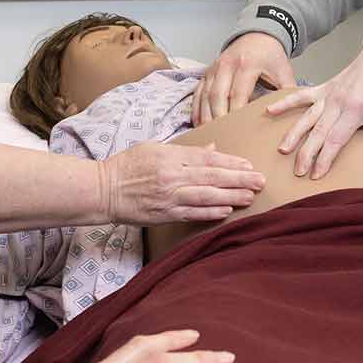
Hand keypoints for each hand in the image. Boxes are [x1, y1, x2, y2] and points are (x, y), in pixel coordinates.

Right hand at [99, 143, 265, 225]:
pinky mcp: (164, 213)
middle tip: (260, 180)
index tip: (249, 164)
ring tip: (251, 196)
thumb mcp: (155, 148)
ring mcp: (168, 196)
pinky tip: (227, 210)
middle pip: (212, 176)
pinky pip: (192, 213)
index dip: (231, 162)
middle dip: (239, 178)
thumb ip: (186, 150)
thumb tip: (212, 149)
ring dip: (231, 196)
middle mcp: (172, 175)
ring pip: (206, 195)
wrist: (102, 190)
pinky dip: (210, 212)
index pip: (207, 158)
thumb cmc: (128, 166)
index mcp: (171, 156)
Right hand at [194, 33, 297, 126]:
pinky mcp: (207, 72)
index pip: (238, 93)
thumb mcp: (284, 71)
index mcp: (247, 64)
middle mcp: (227, 64)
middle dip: (218, 118)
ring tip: (210, 135)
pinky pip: (197, 92)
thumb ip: (288, 92)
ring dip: (206, 116)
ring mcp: (214, 68)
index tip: (238, 132)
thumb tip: (294, 114)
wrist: (258, 36)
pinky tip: (199, 124)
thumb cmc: (271, 56)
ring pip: (204, 95)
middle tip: (222, 138)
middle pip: (217, 95)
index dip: (236, 113)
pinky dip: (197, 109)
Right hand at [264, 42, 362, 178]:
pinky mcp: (323, 87)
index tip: (316, 175)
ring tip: (283, 150)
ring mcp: (328, 94)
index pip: (335, 139)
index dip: (325, 158)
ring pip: (306, 116)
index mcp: (354, 111)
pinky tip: (269, 110)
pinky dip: (285, 102)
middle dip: (307, 153)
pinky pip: (301, 95)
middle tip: (298, 172)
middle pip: (318, 131)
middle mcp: (337, 103)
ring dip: (294, 134)